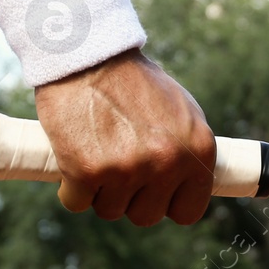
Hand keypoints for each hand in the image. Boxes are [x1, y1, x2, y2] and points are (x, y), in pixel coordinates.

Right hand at [33, 50, 215, 225]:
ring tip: (96, 151)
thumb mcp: (180, 111)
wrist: (88, 53)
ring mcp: (127, 170)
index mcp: (198, 150)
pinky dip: (70, 186)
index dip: (167, 202)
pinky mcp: (86, 172)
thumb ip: (188, 150)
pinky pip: (76, 202)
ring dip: (99, 190)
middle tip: (117, 164)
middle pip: (146, 216)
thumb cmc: (133, 80)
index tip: (153, 192)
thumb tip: (192, 183)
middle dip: (129, 197)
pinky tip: (74, 156)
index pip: (188, 211)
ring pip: (110, 210)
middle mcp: (167, 163)